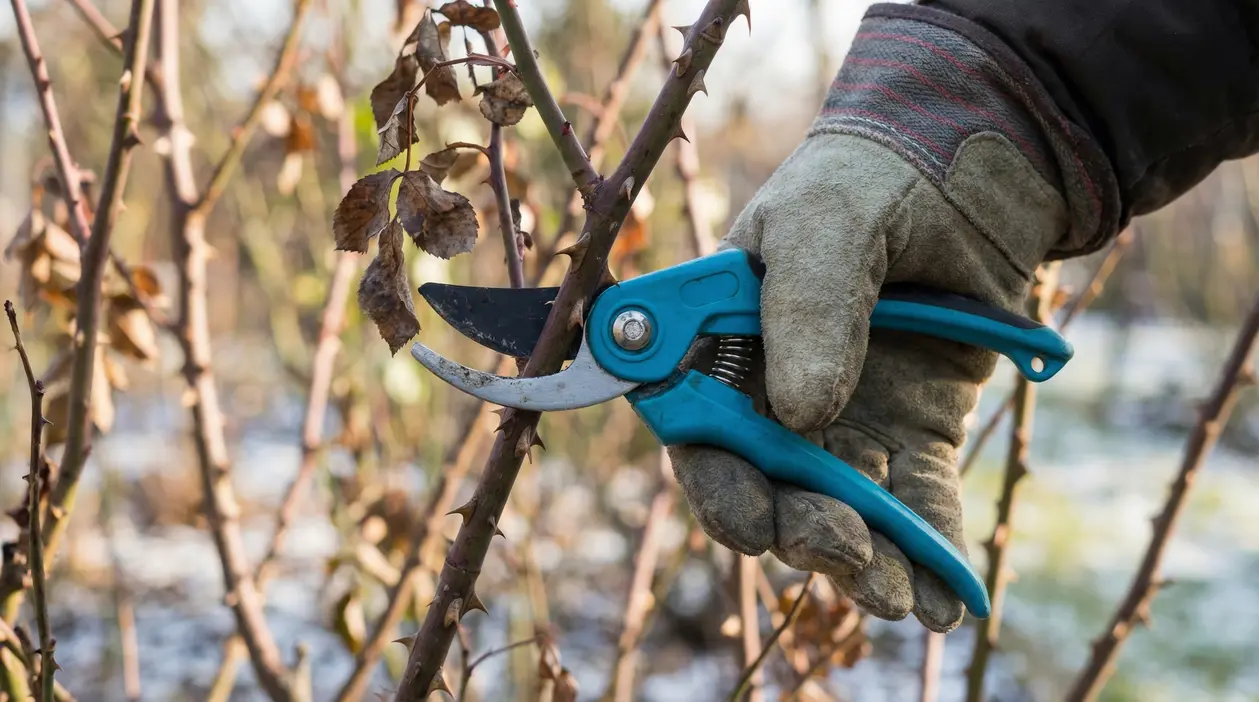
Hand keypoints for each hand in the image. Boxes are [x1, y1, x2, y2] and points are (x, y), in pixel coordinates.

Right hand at [668, 114, 1076, 629]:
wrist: (979, 165)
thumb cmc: (873, 174)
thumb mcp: (826, 220)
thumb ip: (805, 305)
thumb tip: (800, 415)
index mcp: (721, 340)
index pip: (698, 426)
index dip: (716, 482)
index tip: (752, 522)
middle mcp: (773, 389)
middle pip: (767, 482)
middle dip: (796, 529)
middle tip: (840, 550)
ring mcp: (846, 414)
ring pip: (840, 504)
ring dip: (862, 558)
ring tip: (894, 595)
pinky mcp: (917, 429)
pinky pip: (918, 499)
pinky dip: (931, 549)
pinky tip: (944, 599)